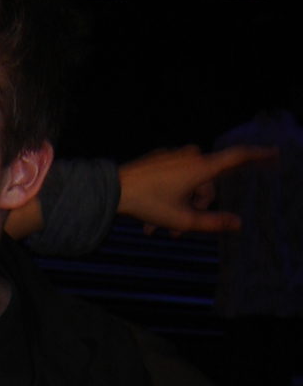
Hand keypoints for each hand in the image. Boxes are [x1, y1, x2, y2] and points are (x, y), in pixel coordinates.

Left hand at [117, 143, 277, 236]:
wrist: (113, 191)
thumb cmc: (148, 204)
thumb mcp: (182, 220)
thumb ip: (213, 223)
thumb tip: (238, 224)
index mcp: (201, 167)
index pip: (237, 158)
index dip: (257, 156)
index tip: (274, 153)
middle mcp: (190, 156)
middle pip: (205, 185)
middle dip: (193, 209)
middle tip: (173, 233)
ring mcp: (173, 156)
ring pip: (186, 186)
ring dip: (175, 209)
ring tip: (155, 231)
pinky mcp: (158, 160)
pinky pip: (171, 180)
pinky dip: (165, 199)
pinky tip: (148, 219)